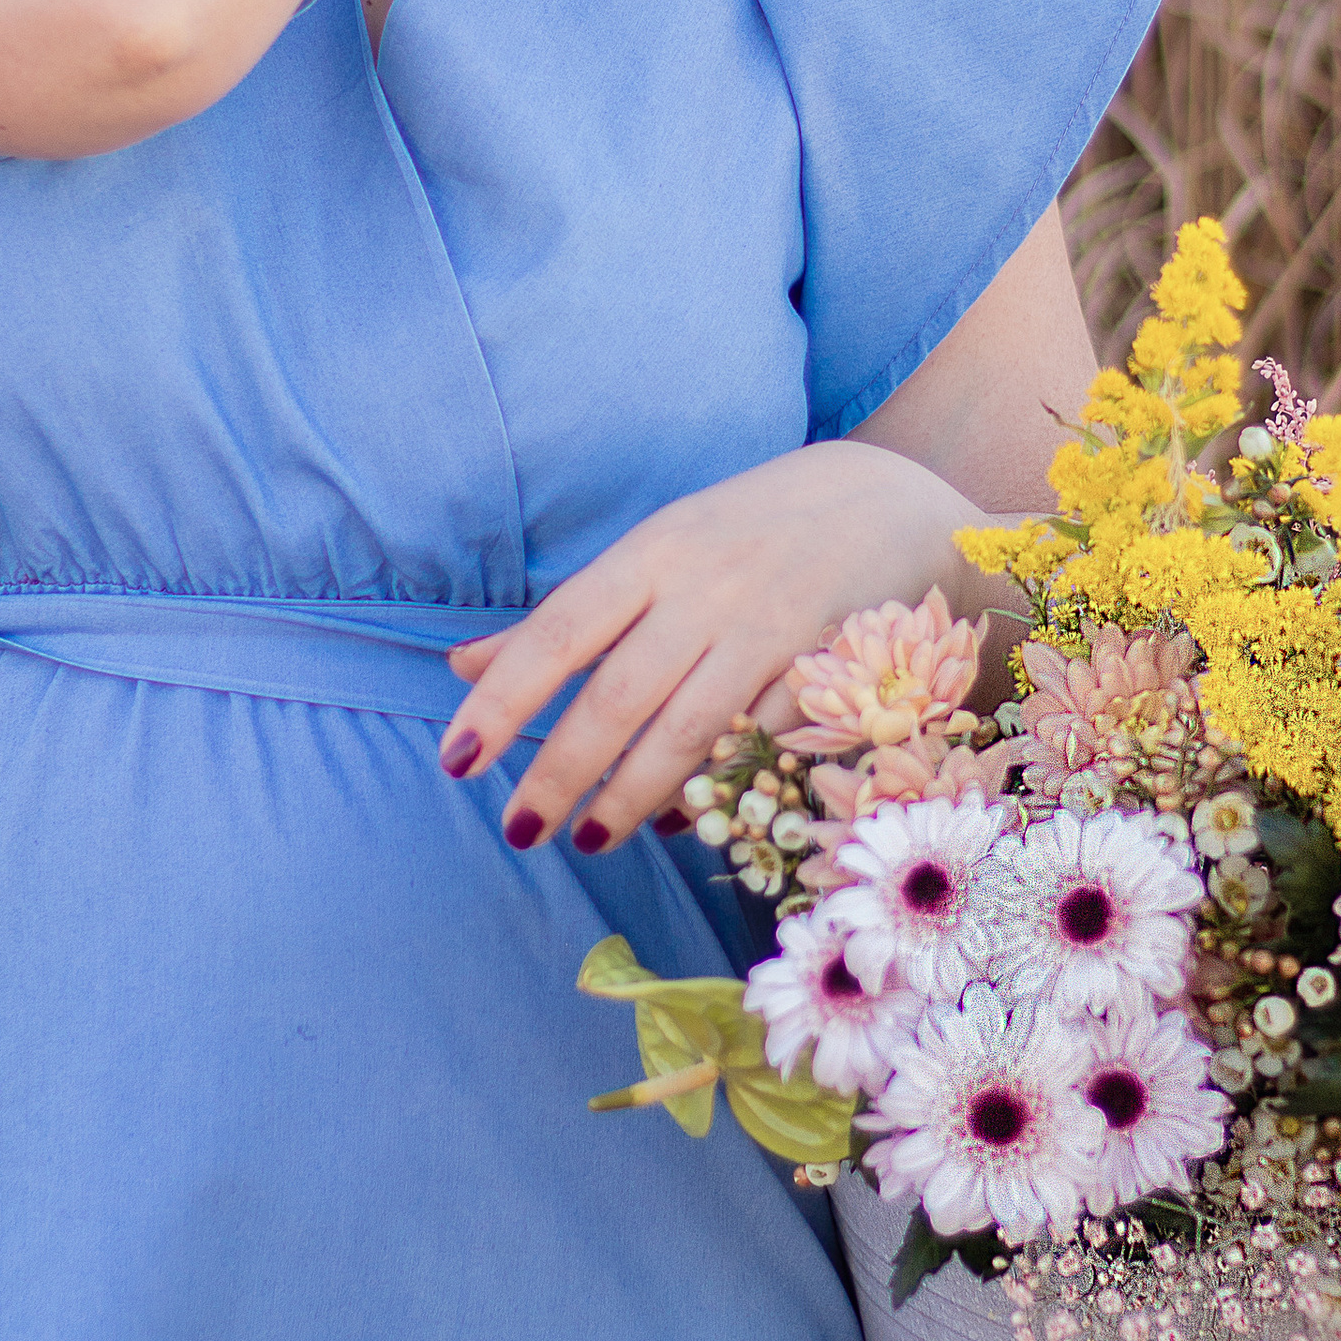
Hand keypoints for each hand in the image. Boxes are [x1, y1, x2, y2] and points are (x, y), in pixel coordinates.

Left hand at [436, 443, 986, 853]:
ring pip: (689, 732)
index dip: (504, 698)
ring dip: (632, 796)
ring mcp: (770, 632)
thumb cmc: (743, 533)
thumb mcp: (652, 552)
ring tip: (591, 839)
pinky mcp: (827, 670)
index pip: (560, 631)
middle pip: (619, 697)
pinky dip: (719, 788)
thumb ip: (566, 616)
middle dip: (562, 772)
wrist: (884, 500)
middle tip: (519, 829)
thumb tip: (461, 666)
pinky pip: (761, 746)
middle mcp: (706, 590)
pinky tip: (680, 821)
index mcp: (652, 554)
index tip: (457, 759)